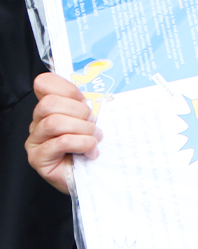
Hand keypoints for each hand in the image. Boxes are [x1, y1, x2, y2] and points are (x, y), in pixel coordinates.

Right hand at [26, 73, 99, 193]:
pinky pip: (61, 142)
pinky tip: (89, 152)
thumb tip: (97, 94)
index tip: (85, 100)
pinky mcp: (38, 158)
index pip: (45, 84)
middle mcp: (38, 122)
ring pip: (54, 122)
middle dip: (79, 112)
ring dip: (82, 130)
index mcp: (50, 109)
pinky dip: (82, 144)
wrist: (92, 178)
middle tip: (93, 126)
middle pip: (50, 103)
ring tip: (93, 139)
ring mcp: (35, 141)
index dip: (67, 89)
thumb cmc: (92, 148)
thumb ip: (87, 105)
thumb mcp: (92, 121)